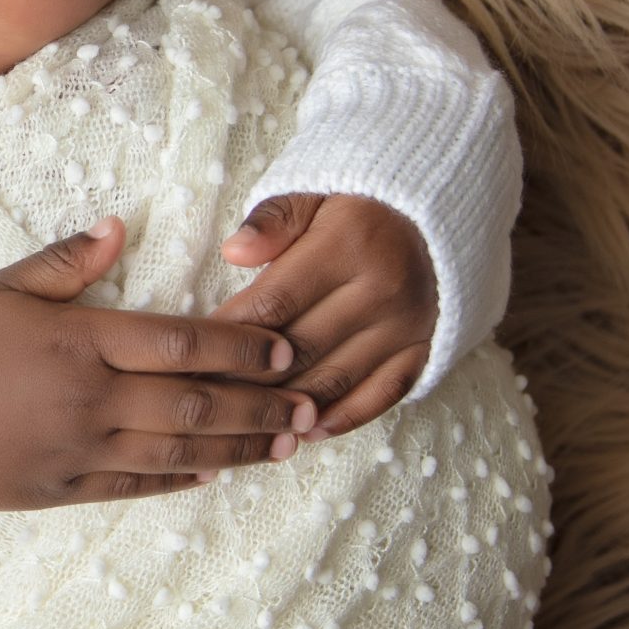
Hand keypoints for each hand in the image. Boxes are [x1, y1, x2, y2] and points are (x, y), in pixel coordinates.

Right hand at [0, 218, 315, 509]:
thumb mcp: (2, 286)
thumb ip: (69, 260)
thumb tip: (122, 225)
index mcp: (81, 339)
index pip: (183, 341)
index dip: (243, 347)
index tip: (285, 350)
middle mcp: (90, 398)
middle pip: (197, 403)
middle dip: (262, 406)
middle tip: (312, 407)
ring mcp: (77, 450)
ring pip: (178, 453)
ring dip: (238, 449)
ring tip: (285, 446)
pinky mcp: (59, 490)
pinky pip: (135, 487)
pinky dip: (180, 480)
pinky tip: (214, 474)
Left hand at [215, 193, 434, 439]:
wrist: (432, 221)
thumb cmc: (354, 211)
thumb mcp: (312, 196)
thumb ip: (272, 221)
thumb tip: (234, 252)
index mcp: (347, 245)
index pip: (274, 302)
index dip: (229, 333)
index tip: (195, 353)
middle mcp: (381, 289)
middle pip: (301, 348)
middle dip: (250, 377)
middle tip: (209, 397)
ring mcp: (405, 324)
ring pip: (337, 379)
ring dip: (289, 407)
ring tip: (248, 421)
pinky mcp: (422, 349)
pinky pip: (382, 395)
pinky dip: (345, 418)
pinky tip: (308, 431)